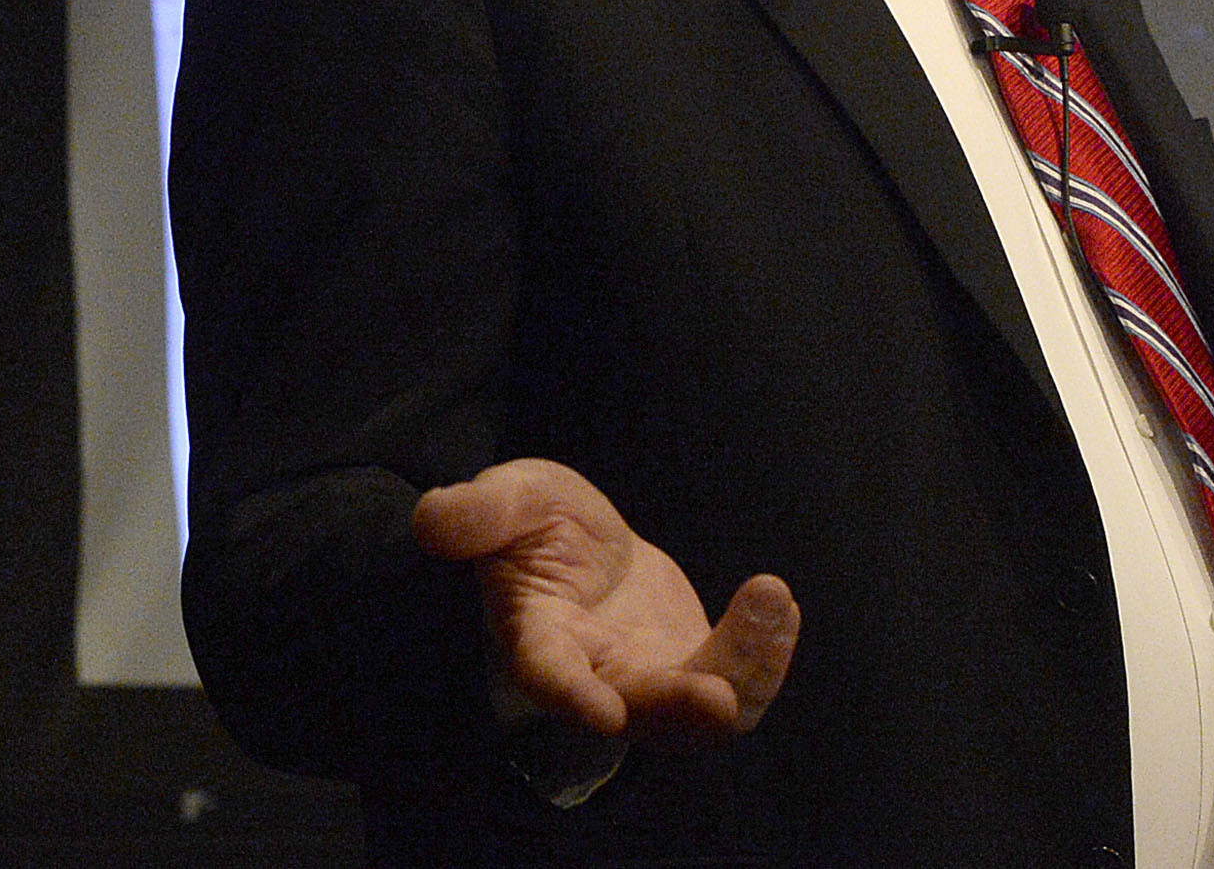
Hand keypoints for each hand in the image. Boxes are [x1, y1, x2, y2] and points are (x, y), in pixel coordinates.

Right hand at [413, 457, 798, 740]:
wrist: (577, 543)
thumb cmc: (533, 523)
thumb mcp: (510, 498)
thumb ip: (481, 512)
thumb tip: (434, 515)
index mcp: (539, 635)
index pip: (548, 675)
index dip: (572, 697)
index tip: (605, 713)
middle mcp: (593, 674)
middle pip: (639, 713)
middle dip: (679, 708)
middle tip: (721, 692)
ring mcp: (646, 678)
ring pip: (698, 716)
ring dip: (743, 675)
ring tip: (772, 602)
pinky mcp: (689, 667)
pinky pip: (735, 686)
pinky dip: (764, 655)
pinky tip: (779, 604)